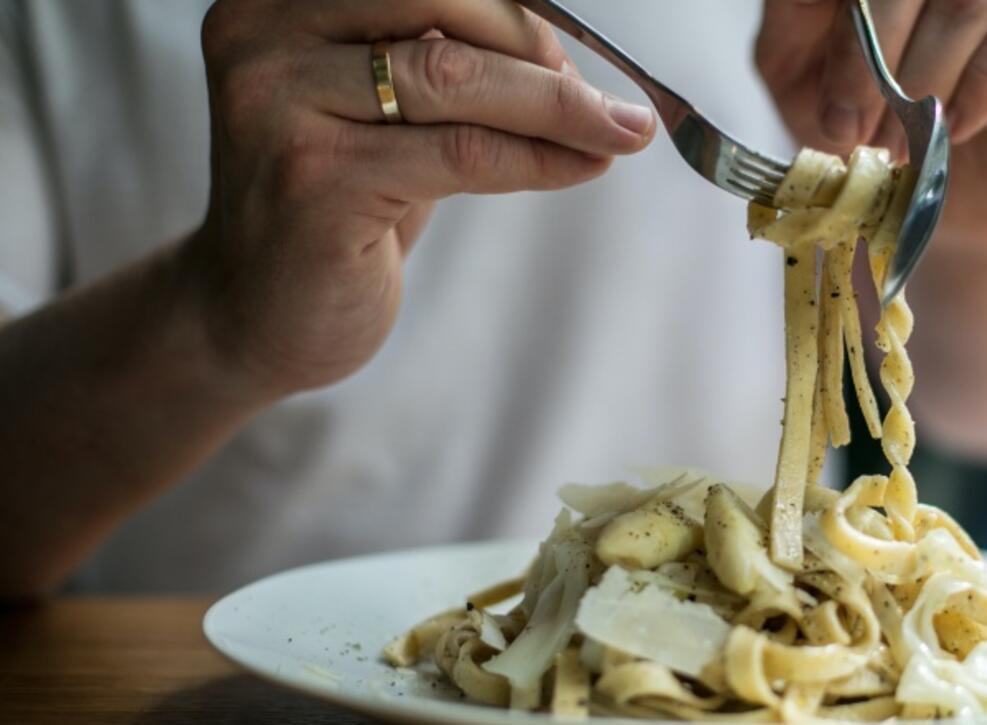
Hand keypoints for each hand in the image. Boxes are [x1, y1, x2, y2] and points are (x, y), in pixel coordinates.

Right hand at [190, 0, 655, 393]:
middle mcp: (263, 38)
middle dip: (541, 49)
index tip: (576, 47)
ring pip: (456, 79)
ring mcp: (280, 108)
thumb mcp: (381, 115)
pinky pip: (461, 155)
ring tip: (619, 132)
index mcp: (276, 2)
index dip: (513, 10)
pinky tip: (582, 167)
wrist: (251, 315)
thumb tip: (563, 47)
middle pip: (441, 7)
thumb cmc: (331, 207)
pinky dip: (538, 159)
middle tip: (605, 99)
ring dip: (558, 107)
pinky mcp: (316, 183)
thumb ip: (443, 62)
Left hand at [755, 0, 986, 248]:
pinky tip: (952, 132)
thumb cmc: (860, 129)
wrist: (930, 201)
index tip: (828, 102)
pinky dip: (974, 95)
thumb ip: (792, 23)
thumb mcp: (799, 80)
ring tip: (897, 147)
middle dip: (869, 58)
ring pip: (965, 3)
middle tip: (851, 131)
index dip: (841, 26)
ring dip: (921, 84)